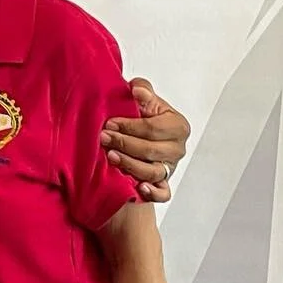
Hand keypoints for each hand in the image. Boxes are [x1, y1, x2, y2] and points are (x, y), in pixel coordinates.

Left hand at [100, 77, 190, 201]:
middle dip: (125, 144)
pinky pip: (164, 193)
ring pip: (153, 172)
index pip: (153, 128)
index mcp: (177, 126)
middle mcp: (177, 148)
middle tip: (104, 138)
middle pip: (151, 150)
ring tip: (111, 157)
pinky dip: (154, 193)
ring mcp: (171, 167)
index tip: (110, 123)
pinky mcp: (164, 183)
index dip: (130, 126)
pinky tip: (139, 188)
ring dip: (131, 165)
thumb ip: (142, 90)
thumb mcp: (145, 99)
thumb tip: (136, 89)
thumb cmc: (144, 115)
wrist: (141, 132)